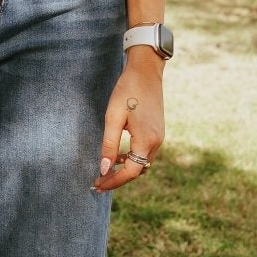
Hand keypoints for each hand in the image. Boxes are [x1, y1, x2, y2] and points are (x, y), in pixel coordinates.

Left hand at [94, 53, 164, 192]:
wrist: (147, 71)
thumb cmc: (127, 91)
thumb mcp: (113, 117)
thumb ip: (109, 144)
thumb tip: (104, 169)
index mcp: (146, 140)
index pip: (131, 172)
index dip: (113, 181)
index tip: (97, 185)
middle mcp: (156, 142)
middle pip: (137, 170)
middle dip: (118, 178)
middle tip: (98, 182)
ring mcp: (159, 137)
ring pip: (142, 163)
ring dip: (126, 169)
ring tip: (106, 171)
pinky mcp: (157, 132)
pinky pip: (145, 153)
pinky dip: (132, 159)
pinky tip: (119, 155)